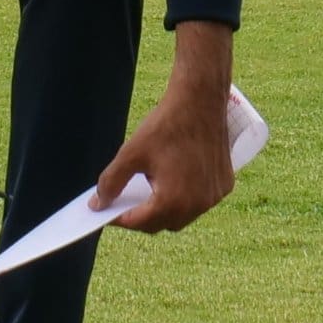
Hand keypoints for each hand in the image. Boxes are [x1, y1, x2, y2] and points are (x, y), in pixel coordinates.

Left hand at [97, 27, 239, 232]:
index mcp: (173, 201)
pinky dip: (187, 198)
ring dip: (166, 209)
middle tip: (127, 201)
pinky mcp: (224, 184)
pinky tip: (176, 180)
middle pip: (163, 223)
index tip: (107, 211)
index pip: (140, 222)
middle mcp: (197, 205)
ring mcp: (214, 196)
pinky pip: (201, 201)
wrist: (201, 99)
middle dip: (143, 216)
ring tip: (150, 191)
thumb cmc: (165, 125)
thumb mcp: (131, 153)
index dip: (120, 218)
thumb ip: (111, 182)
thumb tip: (97, 204)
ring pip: (184, 215)